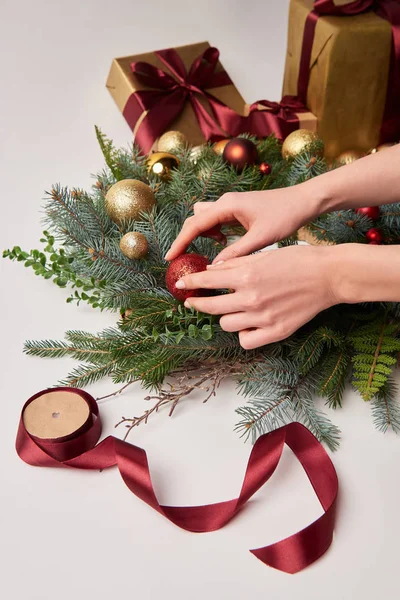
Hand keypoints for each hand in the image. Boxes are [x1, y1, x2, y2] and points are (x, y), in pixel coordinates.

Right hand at [165, 186, 320, 262]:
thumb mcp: (261, 239)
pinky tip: (226, 244)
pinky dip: (215, 233)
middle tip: (184, 258)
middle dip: (188, 238)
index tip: (170, 258)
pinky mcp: (238, 210)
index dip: (180, 242)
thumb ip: (236, 252)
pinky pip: (217, 221)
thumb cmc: (286, 216)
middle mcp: (226, 202)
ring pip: (205, 219)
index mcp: (227, 205)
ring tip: (213, 251)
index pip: (195, 225)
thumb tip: (214, 268)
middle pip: (195, 219)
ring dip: (204, 234)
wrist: (304, 201)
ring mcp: (231, 205)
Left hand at [174, 245, 338, 348]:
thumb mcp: (263, 255)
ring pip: (226, 325)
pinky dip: (244, 334)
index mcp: (246, 277)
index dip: (190, 282)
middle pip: (210, 307)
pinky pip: (245, 341)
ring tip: (234, 309)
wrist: (328, 276)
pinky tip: (249, 324)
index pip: (206, 281)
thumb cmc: (297, 260)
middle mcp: (250, 299)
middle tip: (194, 301)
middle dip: (198, 303)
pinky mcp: (276, 332)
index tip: (180, 284)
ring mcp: (262, 318)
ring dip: (226, 317)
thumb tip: (211, 270)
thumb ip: (235, 264)